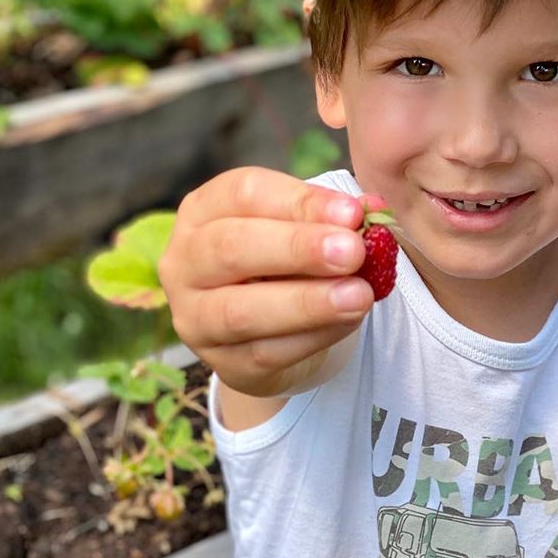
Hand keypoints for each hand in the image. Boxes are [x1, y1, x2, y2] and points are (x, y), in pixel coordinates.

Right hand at [158, 166, 385, 398]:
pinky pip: (266, 353)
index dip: (299, 203)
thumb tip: (372, 212)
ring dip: (306, 303)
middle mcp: (184, 262)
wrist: (273, 330)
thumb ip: (332, 219)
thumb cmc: (286, 263)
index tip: (352, 214)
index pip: (243, 194)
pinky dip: (313, 337)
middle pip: (231, 248)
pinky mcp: (222, 363)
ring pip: (242, 311)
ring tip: (359, 295)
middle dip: (297, 249)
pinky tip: (348, 322)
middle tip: (353, 252)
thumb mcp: (303, 230)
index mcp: (203, 211)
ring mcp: (195, 318)